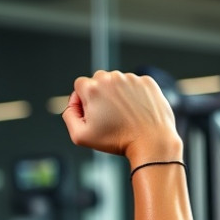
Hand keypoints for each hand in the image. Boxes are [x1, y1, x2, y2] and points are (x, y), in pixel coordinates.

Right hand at [61, 70, 180, 163]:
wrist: (151, 141)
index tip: (91, 113)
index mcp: (93, 88)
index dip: (82, 100)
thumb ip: (68, 116)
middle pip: (98, 80)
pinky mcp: (147, 82)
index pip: (80, 85)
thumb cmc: (117, 140)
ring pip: (117, 81)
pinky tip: (135, 110)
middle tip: (108, 115)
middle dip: (100, 95)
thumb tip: (72, 103)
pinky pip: (134, 84)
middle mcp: (111, 78)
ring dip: (117, 94)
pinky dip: (133, 95)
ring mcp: (131, 78)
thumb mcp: (80, 136)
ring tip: (124, 114)